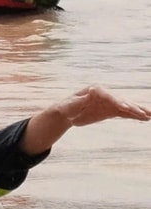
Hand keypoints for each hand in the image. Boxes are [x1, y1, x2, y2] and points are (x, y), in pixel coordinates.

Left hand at [19, 86, 149, 155]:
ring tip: (150, 115)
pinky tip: (145, 118)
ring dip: (138, 111)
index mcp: (94, 90)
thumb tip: (92, 91)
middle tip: (143, 112)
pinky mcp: (110, 111)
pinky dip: (134, 116)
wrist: (66, 113)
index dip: (116, 100)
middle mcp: (104, 95)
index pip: (108, 95)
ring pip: (126, 107)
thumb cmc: (66, 107)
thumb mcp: (71, 104)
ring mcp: (109, 103)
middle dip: (132, 106)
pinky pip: (124, 114)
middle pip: (120, 100)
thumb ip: (81, 99)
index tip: (124, 106)